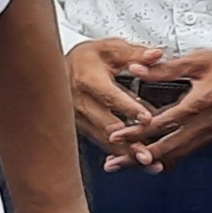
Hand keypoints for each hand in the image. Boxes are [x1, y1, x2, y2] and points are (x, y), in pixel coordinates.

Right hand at [67, 36, 163, 154]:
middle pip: (106, 125)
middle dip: (129, 142)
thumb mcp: (109, 49)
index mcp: (87, 80)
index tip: (147, 118)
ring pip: (103, 139)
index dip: (128, 108)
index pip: (109, 96)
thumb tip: (155, 55)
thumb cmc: (85, 59)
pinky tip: (130, 163)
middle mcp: (79, 102)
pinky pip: (99, 142)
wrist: (55, 70)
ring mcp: (77, 118)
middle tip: (147, 153)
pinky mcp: (79, 128)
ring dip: (125, 152)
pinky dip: (116, 154)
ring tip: (146, 162)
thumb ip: (135, 54)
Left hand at [104, 46, 211, 173]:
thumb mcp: (198, 61)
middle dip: (137, 156)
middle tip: (113, 163)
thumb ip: (165, 68)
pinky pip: (189, 151)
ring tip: (126, 164)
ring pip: (177, 153)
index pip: (162, 123)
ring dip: (151, 160)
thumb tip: (136, 68)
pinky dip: (169, 157)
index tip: (115, 136)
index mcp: (200, 103)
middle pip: (167, 147)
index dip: (136, 131)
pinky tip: (152, 160)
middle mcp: (206, 123)